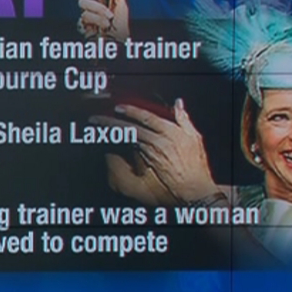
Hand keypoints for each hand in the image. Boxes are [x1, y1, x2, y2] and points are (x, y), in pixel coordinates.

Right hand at [74, 0, 129, 40]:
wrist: (118, 41)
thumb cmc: (120, 26)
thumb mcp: (121, 4)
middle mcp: (90, 4)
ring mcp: (85, 14)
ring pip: (82, 3)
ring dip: (98, 9)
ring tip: (109, 16)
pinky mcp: (82, 25)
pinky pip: (84, 17)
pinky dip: (97, 19)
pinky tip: (104, 24)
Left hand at [91, 99, 218, 202]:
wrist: (194, 188)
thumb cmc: (196, 164)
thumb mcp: (194, 138)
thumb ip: (184, 119)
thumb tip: (178, 104)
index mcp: (171, 131)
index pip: (146, 117)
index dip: (131, 111)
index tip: (118, 108)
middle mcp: (159, 141)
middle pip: (131, 128)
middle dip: (111, 123)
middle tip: (96, 120)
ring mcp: (152, 154)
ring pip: (127, 141)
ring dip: (112, 135)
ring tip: (99, 131)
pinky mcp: (148, 165)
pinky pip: (130, 154)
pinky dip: (119, 148)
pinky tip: (109, 146)